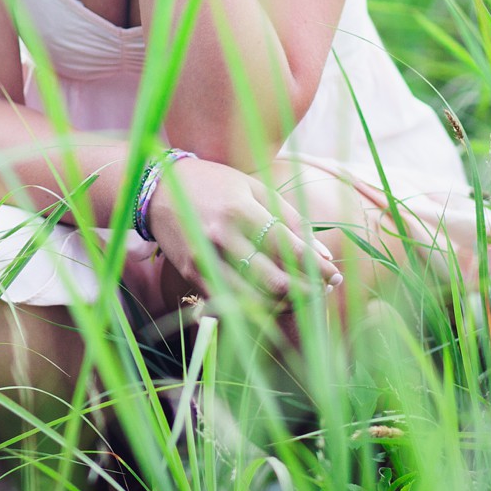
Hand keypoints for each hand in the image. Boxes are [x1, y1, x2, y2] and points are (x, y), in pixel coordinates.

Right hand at [146, 155, 339, 299]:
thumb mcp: (253, 188)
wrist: (156, 189)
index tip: (334, 274)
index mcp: (241, 211)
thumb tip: (321, 253)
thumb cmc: (212, 183)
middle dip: (307, 292)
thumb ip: (289, 219)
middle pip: (276, 282)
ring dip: (285, 305)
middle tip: (323, 291)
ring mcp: (205, 260)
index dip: (318, 268)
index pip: (291, 249)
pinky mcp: (192, 275)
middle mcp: (222, 238)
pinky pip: (231, 302)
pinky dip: (256, 306)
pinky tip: (272, 300)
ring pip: (254, 300)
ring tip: (301, 297)